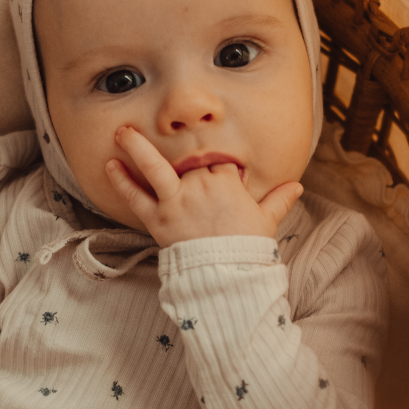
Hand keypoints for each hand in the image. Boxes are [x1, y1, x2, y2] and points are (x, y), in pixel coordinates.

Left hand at [105, 126, 302, 247]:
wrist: (226, 276)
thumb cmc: (247, 249)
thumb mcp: (266, 221)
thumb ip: (278, 200)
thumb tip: (298, 186)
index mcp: (227, 182)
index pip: (218, 165)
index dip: (218, 174)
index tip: (219, 185)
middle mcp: (200, 185)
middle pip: (189, 166)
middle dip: (187, 170)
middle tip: (182, 177)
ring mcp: (177, 200)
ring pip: (154, 167)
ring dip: (136, 147)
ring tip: (121, 131)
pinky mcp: (158, 218)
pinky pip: (136, 195)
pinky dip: (121, 180)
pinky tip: (110, 164)